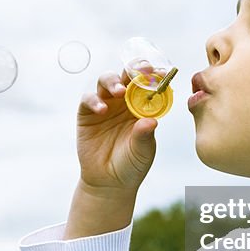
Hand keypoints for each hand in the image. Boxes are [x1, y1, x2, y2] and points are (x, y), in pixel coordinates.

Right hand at [76, 69, 158, 194]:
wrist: (109, 182)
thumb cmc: (131, 164)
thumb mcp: (143, 151)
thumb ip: (145, 135)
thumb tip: (151, 121)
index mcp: (142, 106)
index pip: (149, 85)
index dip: (155, 76)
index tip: (162, 72)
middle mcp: (124, 101)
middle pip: (128, 75)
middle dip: (135, 68)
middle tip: (143, 70)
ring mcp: (105, 105)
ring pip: (107, 80)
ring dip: (114, 81)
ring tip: (120, 92)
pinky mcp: (87, 113)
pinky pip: (88, 99)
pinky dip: (94, 100)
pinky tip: (102, 109)